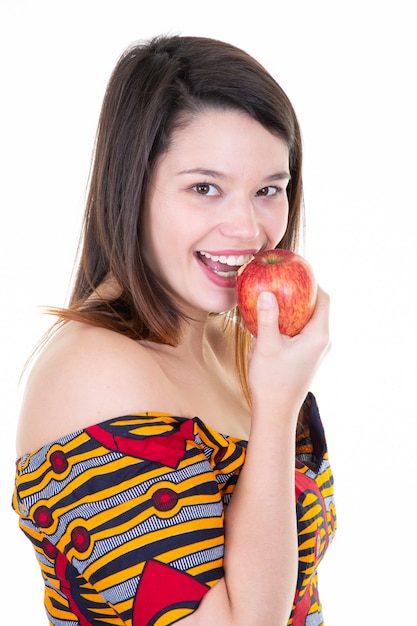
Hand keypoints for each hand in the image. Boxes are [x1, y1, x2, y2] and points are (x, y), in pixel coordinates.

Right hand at [248, 286, 330, 420]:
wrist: (276, 411)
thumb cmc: (272, 380)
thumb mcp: (266, 345)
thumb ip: (266, 318)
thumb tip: (264, 292)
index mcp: (318, 335)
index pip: (324, 299)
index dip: (313, 282)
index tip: (297, 272)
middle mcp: (323, 342)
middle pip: (318, 308)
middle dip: (303, 293)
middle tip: (284, 281)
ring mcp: (317, 351)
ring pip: (311, 321)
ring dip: (297, 308)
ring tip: (278, 296)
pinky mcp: (308, 358)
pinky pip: (304, 332)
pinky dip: (293, 322)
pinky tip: (274, 320)